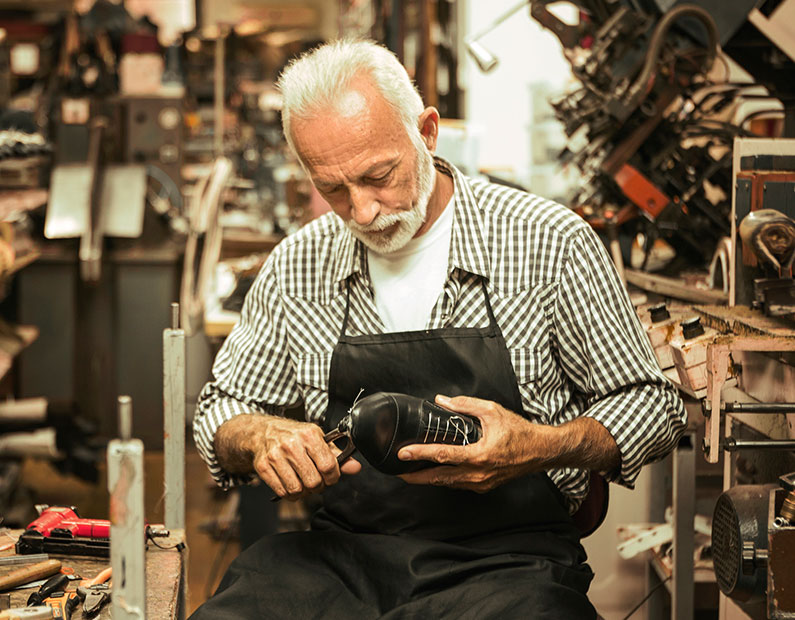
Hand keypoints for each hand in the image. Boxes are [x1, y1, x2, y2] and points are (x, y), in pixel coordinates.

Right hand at [254, 416, 361, 500]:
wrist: (264, 432)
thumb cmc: (295, 436)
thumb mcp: (318, 439)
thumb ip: (337, 455)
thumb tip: (355, 467)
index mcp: (309, 435)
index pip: (328, 466)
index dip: (333, 477)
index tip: (331, 477)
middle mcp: (291, 444)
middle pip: (313, 481)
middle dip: (318, 486)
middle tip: (316, 480)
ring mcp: (275, 456)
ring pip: (297, 489)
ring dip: (303, 492)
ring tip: (303, 482)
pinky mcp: (263, 467)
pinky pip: (282, 492)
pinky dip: (289, 494)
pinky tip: (291, 484)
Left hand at [397, 395, 551, 492]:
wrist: (541, 451)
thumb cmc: (520, 432)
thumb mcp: (492, 411)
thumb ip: (465, 405)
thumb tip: (442, 401)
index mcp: (479, 455)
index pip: (442, 455)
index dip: (420, 454)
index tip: (403, 453)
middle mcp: (478, 473)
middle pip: (439, 478)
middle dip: (416, 476)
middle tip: (400, 471)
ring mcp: (481, 483)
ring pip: (448, 483)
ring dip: (429, 479)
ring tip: (412, 474)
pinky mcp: (484, 486)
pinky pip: (459, 484)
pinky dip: (445, 480)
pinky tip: (436, 474)